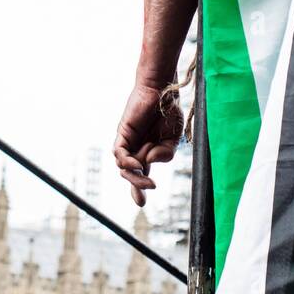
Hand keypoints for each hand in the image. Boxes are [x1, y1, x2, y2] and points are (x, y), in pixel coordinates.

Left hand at [113, 82, 183, 205]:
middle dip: (136, 187)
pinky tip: (137, 165)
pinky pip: (119, 154)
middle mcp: (136, 149)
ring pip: (124, 167)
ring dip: (137, 173)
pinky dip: (127, 162)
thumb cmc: (168, 112)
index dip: (138, 190)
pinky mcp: (123, 134)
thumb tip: (149, 162)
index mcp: (148, 152)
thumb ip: (165, 154)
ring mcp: (128, 142)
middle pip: (130, 175)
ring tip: (147, 170)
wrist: (163, 90)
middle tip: (147, 192)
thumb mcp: (173, 139)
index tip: (141, 203)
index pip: (140, 175)